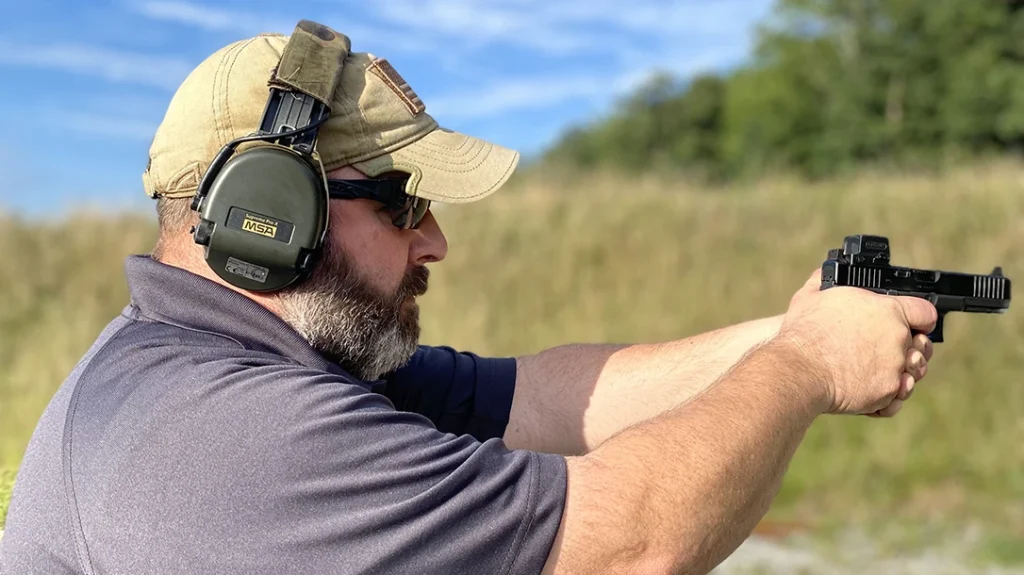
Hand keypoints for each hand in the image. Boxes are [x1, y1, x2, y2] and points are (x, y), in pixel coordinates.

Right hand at [777, 267, 937, 415]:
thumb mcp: (810, 297)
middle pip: (920, 346)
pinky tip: (870, 393)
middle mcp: (898, 337)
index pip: (924, 312)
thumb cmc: (803, 333)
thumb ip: (823, 282)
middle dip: (907, 350)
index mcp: (887, 309)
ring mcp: (895, 367)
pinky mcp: (887, 393)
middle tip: (885, 353)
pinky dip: (885, 399)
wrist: (798, 370)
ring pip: (912, 374)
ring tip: (874, 374)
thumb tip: (823, 275)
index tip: (914, 326)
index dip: (920, 320)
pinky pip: (896, 399)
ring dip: (898, 375)